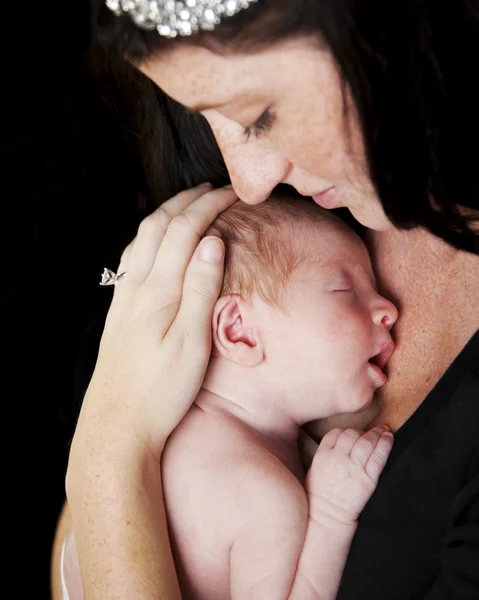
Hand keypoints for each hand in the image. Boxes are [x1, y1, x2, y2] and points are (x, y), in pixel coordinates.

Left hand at [69, 184, 236, 461]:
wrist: (116, 425)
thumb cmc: (160, 391)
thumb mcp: (191, 343)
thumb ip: (201, 289)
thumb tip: (211, 242)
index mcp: (158, 291)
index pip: (185, 231)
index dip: (209, 206)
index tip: (233, 193)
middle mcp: (135, 288)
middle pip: (159, 227)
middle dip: (186, 201)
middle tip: (212, 189)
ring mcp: (123, 300)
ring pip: (141, 240)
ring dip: (164, 215)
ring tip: (184, 205)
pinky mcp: (118, 313)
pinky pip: (130, 260)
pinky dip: (147, 238)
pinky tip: (152, 245)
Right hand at [306, 426, 392, 524]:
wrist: (328, 516)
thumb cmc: (320, 496)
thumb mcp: (314, 469)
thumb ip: (326, 453)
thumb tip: (340, 444)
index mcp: (323, 455)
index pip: (336, 433)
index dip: (346, 432)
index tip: (353, 435)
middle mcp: (338, 458)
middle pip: (352, 434)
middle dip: (362, 432)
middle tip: (370, 433)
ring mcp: (353, 468)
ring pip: (366, 442)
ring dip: (376, 434)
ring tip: (383, 431)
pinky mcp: (368, 479)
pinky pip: (378, 457)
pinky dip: (385, 444)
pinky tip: (388, 437)